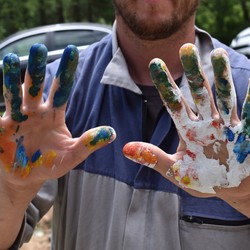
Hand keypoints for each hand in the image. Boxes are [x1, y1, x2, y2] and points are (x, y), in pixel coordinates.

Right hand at [0, 44, 115, 184]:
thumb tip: (113, 133)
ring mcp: (17, 118)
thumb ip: (88, 143)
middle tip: (39, 47)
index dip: (66, 72)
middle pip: (37, 86)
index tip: (73, 50)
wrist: (28, 176)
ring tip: (9, 58)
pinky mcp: (2, 128)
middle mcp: (36, 112)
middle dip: (37, 68)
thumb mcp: (72, 155)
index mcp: (54, 115)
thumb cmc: (51, 164)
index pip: (61, 89)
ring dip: (12, 78)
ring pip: (15, 94)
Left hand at [123, 43, 249, 193]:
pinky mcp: (245, 133)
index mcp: (188, 131)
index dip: (165, 85)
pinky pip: (249, 114)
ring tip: (216, 53)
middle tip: (185, 47)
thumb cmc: (203, 180)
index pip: (174, 104)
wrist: (232, 190)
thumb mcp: (176, 171)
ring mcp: (227, 126)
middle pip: (198, 94)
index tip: (155, 63)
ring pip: (223, 96)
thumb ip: (153, 158)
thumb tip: (124, 148)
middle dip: (192, 72)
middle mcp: (206, 123)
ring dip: (221, 76)